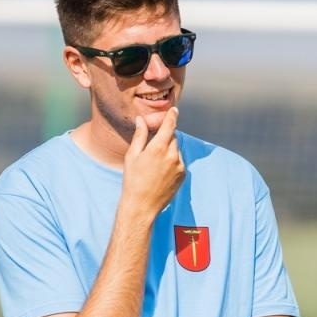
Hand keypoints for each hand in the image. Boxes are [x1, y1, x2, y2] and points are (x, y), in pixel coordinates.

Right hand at [118, 107, 184, 221]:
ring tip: (154, 163)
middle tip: (154, 143)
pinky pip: (179, 161)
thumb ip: (140, 136)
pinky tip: (160, 171)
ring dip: (168, 149)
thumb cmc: (133, 181)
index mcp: (158, 148)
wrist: (142, 206)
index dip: (172, 116)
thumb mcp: (132, 156)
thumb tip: (141, 120)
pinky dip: (172, 160)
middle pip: (173, 137)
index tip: (174, 110)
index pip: (169, 125)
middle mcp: (172, 155)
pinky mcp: (183, 175)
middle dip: (165, 136)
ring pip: (176, 149)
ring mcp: (180, 166)